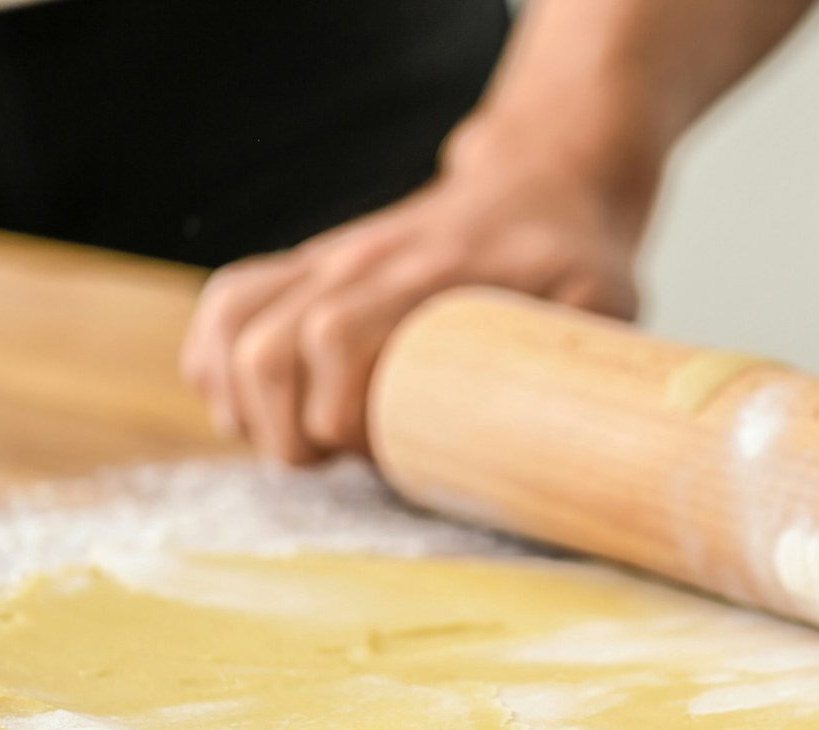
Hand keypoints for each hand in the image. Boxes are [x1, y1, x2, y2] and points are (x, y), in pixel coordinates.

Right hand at [180, 127, 646, 462]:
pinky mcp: (310, 266)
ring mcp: (328, 260)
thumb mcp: (603, 299)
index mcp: (430, 276)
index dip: (337, 413)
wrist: (543, 177)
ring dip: (241, 399)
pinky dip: (215, 359)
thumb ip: (587, 356)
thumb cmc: (575, 254)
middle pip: (268, 345)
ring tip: (292, 442)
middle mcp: (362, 263)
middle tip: (332, 462)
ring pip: (234, 322)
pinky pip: (228, 302)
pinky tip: (247, 404)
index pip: (337, 335)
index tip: (371, 455)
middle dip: (283, 427)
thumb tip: (595, 432)